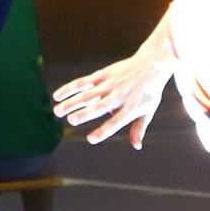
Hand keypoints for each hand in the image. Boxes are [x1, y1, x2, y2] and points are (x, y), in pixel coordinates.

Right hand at [52, 51, 172, 147]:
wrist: (152, 64)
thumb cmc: (149, 91)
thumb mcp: (148, 110)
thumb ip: (139, 128)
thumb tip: (136, 146)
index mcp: (131, 108)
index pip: (116, 122)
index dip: (104, 131)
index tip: (91, 139)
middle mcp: (119, 96)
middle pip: (100, 106)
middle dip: (85, 113)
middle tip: (71, 120)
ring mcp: (110, 84)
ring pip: (88, 94)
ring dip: (72, 102)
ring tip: (57, 111)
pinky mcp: (103, 75)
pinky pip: (84, 82)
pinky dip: (70, 88)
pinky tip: (57, 95)